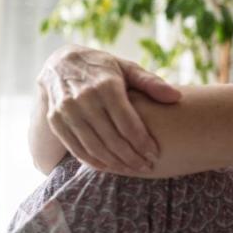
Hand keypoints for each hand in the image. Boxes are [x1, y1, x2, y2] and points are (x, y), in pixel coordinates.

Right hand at [38, 45, 181, 172]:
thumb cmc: (103, 68)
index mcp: (106, 86)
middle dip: (131, 157)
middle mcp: (84, 99)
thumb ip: (151, 83)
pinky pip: (75, 148)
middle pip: (112, 139)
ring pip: (94, 147)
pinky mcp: (55, 120)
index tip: (155, 154)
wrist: (60, 62)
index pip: (128, 124)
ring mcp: (67, 111)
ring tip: (131, 169)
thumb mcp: (127, 67)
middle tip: (146, 167)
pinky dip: (92, 161)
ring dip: (114, 164)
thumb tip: (176, 97)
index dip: (143, 143)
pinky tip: (108, 167)